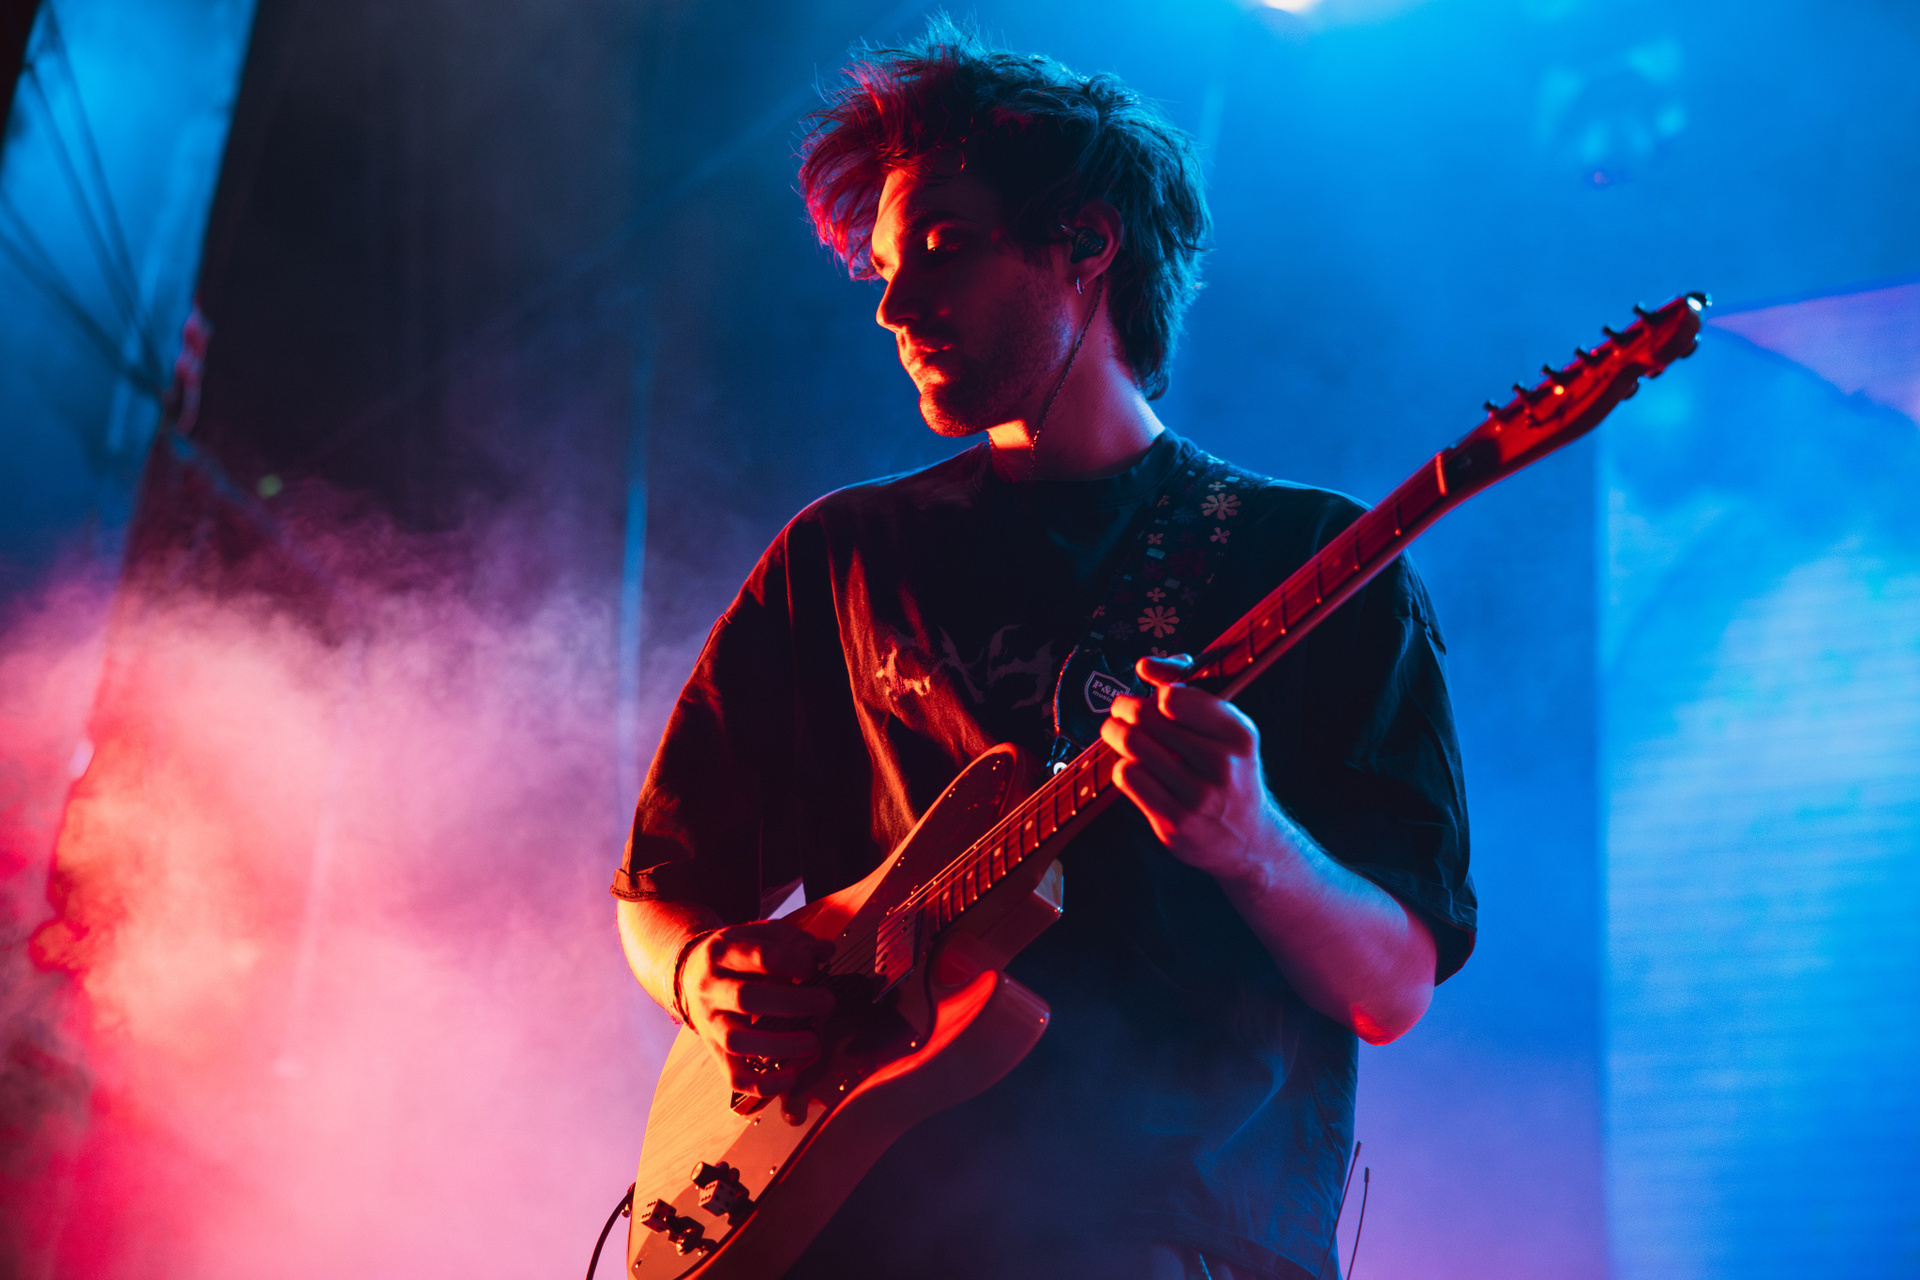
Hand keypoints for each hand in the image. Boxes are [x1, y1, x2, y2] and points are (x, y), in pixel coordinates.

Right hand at [678, 920, 835, 1097]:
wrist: (688, 974)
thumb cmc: (736, 955)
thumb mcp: (758, 935)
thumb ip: (794, 940)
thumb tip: (826, 952)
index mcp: (722, 952)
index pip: (760, 957)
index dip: (794, 962)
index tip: (816, 966)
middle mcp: (711, 988)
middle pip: (747, 998)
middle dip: (793, 1003)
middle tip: (827, 1003)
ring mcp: (710, 1023)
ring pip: (737, 1041)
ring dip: (780, 1045)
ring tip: (814, 1042)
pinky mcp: (716, 1052)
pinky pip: (735, 1077)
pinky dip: (764, 1084)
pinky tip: (792, 1076)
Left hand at [1101, 654, 1276, 880]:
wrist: (1248, 841)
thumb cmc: (1231, 774)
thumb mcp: (1227, 730)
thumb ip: (1189, 690)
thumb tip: (1146, 666)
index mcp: (1239, 735)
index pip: (1176, 697)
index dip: (1156, 692)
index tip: (1154, 697)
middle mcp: (1222, 765)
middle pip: (1146, 718)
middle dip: (1123, 707)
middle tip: (1121, 710)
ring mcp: (1197, 797)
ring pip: (1132, 745)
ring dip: (1114, 733)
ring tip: (1116, 732)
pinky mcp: (1174, 822)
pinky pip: (1128, 777)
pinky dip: (1122, 766)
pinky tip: (1132, 767)